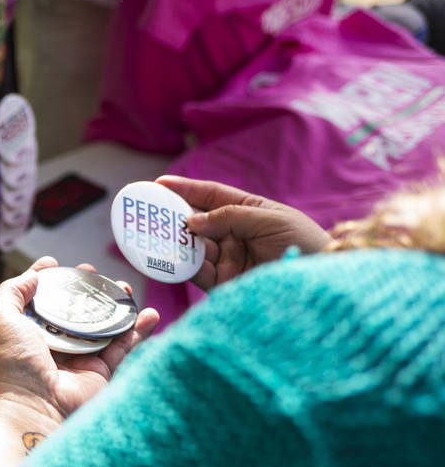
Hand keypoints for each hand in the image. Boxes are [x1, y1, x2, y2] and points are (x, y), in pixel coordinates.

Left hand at [0, 256, 159, 425]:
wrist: (31, 410)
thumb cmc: (10, 364)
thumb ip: (12, 292)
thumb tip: (33, 275)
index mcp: (24, 333)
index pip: (37, 300)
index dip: (47, 280)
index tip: (55, 262)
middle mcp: (50, 346)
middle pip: (72, 310)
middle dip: (84, 289)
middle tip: (94, 272)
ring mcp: (76, 359)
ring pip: (100, 326)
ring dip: (114, 305)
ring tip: (123, 288)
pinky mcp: (100, 372)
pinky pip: (123, 347)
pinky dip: (138, 330)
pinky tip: (149, 314)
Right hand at [156, 175, 329, 291]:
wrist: (320, 282)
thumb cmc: (304, 243)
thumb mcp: (270, 220)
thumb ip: (230, 217)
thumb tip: (191, 221)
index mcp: (247, 211)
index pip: (210, 196)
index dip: (185, 189)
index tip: (159, 184)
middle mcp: (233, 234)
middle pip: (196, 222)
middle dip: (171, 217)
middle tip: (147, 213)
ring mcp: (227, 258)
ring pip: (192, 247)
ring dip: (173, 242)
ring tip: (151, 236)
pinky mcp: (224, 283)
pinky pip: (196, 272)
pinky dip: (181, 265)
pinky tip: (168, 258)